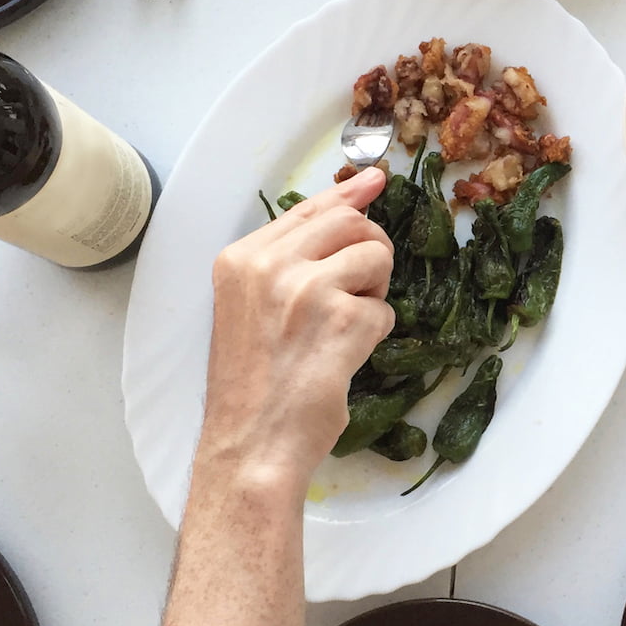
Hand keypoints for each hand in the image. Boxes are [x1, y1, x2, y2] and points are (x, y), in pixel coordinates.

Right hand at [198, 171, 396, 490]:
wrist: (250, 444)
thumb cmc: (253, 387)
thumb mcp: (251, 309)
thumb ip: (287, 265)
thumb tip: (345, 220)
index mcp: (241, 259)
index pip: (307, 209)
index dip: (348, 195)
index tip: (375, 181)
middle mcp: (269, 265)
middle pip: (350, 222)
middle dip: (370, 249)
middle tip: (362, 287)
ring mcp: (307, 289)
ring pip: (375, 256)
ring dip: (374, 292)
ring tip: (344, 329)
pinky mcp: (342, 320)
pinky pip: (384, 309)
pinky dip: (375, 334)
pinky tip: (343, 358)